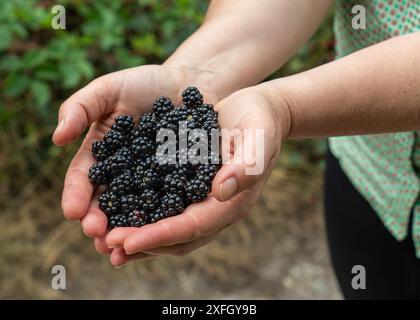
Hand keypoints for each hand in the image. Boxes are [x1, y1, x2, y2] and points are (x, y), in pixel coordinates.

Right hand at [52, 64, 217, 252]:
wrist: (188, 83)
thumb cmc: (145, 84)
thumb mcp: (108, 89)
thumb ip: (81, 108)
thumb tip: (57, 138)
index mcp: (102, 154)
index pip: (83, 178)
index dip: (77, 196)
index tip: (72, 212)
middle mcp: (123, 173)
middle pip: (108, 202)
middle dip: (101, 221)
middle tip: (99, 238)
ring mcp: (151, 181)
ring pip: (136, 210)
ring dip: (128, 230)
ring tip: (123, 247)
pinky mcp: (179, 183)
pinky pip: (170, 202)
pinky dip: (163, 218)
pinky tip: (161, 232)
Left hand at [104, 87, 288, 266]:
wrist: (256, 111)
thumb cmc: (260, 120)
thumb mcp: (259, 137)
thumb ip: (247, 165)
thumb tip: (221, 192)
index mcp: (233, 202)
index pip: (194, 226)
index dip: (161, 235)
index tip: (129, 241)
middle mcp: (215, 208)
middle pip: (177, 237)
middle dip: (143, 243)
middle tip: (108, 244)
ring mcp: (202, 201)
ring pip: (168, 230)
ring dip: (138, 237)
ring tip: (105, 242)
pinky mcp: (189, 188)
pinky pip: (164, 209)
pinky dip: (142, 217)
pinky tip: (117, 214)